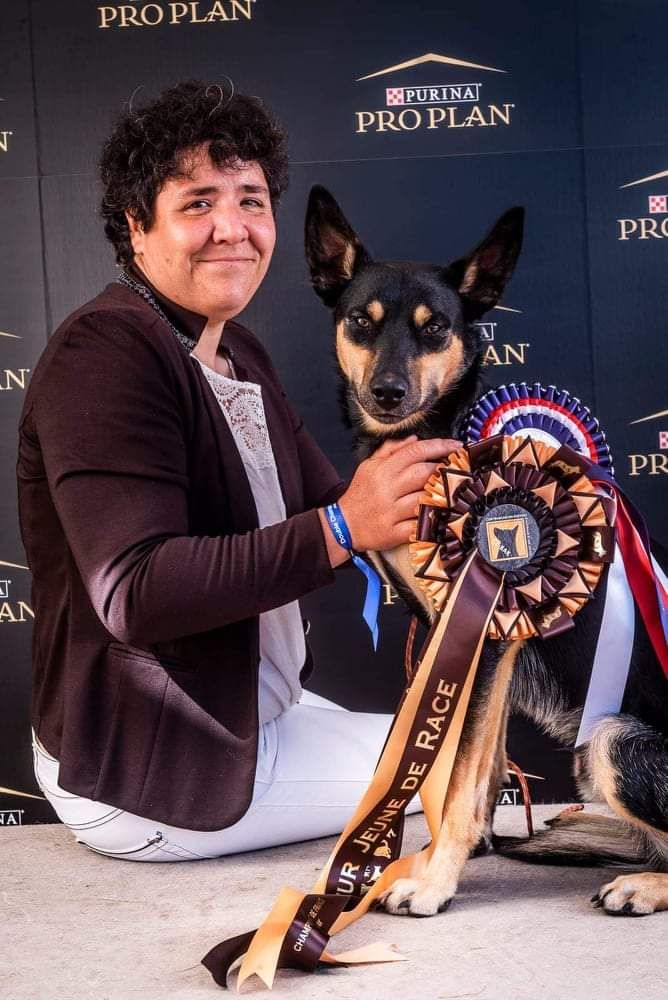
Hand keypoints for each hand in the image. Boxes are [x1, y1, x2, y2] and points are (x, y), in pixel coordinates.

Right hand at [336, 436, 460, 551]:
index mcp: (383, 469)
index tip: (457, 446)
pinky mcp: (393, 532)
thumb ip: (392, 449)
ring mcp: (390, 511)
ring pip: (424, 500)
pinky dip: (433, 521)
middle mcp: (386, 488)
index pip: (415, 451)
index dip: (440, 446)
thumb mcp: (370, 466)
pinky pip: (420, 526)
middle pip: (423, 473)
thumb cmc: (361, 493)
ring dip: (442, 496)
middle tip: (457, 470)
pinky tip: (442, 516)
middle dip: (444, 470)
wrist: (343, 524)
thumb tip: (416, 439)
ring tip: (453, 493)